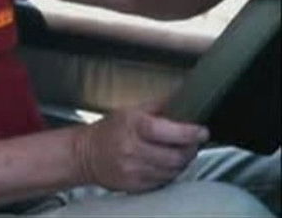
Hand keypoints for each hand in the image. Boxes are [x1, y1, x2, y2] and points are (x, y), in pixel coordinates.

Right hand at [73, 104, 206, 192]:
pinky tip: (162, 164)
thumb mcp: (129, 111)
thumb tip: (183, 101)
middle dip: (190, 149)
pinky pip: (163, 182)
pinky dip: (168, 173)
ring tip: (176, 152)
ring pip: (173, 171)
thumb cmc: (108, 131)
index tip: (201, 132)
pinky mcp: (135, 185)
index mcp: (133, 126)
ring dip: (181, 163)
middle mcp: (132, 149)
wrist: (84, 154)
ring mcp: (133, 169)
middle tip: (192, 143)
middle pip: (177, 156)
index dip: (190, 133)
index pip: (169, 131)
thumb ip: (158, 107)